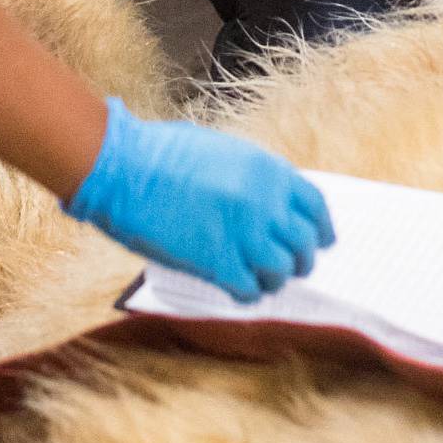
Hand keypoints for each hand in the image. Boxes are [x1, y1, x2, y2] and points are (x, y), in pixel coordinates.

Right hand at [64, 97, 333, 301]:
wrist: (122, 167)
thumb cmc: (160, 153)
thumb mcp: (220, 150)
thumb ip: (251, 176)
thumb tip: (269, 203)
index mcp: (266, 169)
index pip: (315, 207)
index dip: (320, 230)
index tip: (319, 242)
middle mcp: (264, 201)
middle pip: (304, 245)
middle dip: (298, 259)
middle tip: (284, 266)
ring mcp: (243, 233)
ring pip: (282, 272)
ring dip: (272, 278)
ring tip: (255, 276)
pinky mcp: (217, 261)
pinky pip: (250, 290)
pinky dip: (246, 293)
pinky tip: (232, 285)